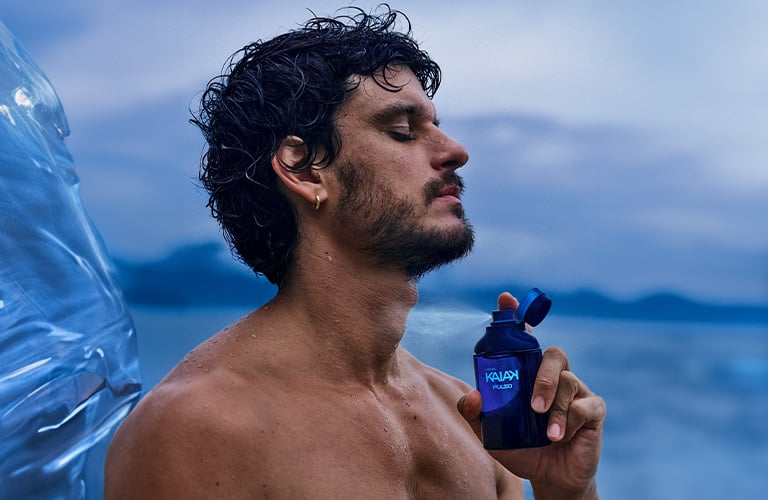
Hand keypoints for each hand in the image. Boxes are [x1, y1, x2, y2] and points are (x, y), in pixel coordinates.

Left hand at [458, 292, 605, 498]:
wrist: (550, 478)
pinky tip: (561, 438)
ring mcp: (576, 390)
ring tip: (547, 433)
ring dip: (555, 409)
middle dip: (544, 377)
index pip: (524, 338)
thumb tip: (473, 395)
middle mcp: (553, 375)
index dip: (516, 315)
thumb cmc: (522, 448)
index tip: (505, 299)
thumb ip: (477, 415)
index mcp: (527, 374)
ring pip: (569, 381)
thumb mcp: (492, 435)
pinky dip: (569, 422)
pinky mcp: (593, 409)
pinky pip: (585, 406)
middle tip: (533, 405)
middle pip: (554, 354)